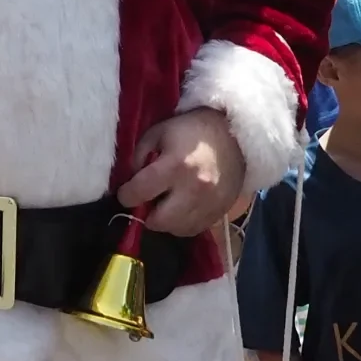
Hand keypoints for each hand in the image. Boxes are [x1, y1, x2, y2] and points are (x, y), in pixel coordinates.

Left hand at [119, 108, 245, 236]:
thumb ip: (139, 156)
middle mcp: (192, 191)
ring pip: (175, 230)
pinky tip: (182, 208)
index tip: (126, 192)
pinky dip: (183, 223)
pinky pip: (193, 230)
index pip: (138, 193)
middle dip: (146, 213)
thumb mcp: (159, 132)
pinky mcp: (219, 213)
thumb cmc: (192, 130)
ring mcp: (208, 205)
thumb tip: (131, 180)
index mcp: (175, 166)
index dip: (126, 195)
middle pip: (157, 222)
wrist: (234, 135)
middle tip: (148, 200)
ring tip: (167, 203)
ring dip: (166, 220)